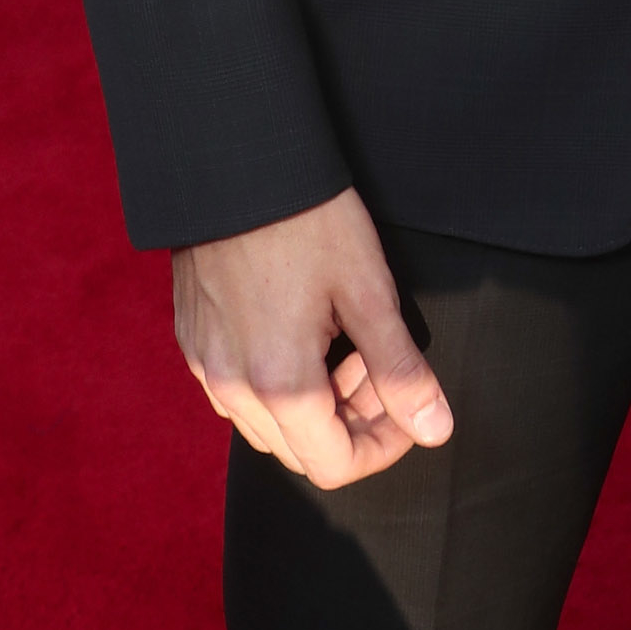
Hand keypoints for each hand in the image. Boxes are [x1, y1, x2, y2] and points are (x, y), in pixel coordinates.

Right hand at [173, 186, 453, 488]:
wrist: (237, 163)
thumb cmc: (309, 220)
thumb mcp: (368, 290)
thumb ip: (401, 369)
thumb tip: (435, 429)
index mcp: (279, 384)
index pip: (334, 466)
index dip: (383, 446)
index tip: (407, 405)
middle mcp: (232, 390)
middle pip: (301, 451)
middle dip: (352, 421)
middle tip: (378, 360)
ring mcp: (207, 368)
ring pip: (269, 426)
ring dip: (316, 404)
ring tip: (345, 342)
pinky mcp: (195, 343)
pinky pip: (239, 393)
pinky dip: (279, 383)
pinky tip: (305, 331)